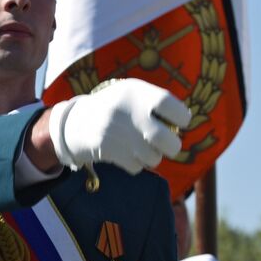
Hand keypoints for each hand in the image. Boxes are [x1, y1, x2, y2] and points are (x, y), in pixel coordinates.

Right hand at [45, 79, 190, 174]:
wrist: (76, 122)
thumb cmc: (115, 107)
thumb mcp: (132, 93)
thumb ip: (156, 102)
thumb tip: (185, 121)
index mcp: (136, 93)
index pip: (170, 106)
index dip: (181, 116)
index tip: (179, 120)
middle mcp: (129, 114)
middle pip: (167, 141)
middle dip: (172, 146)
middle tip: (167, 143)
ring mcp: (119, 135)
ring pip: (154, 158)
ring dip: (153, 155)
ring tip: (143, 146)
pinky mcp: (110, 152)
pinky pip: (138, 167)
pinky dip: (137, 163)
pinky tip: (127, 152)